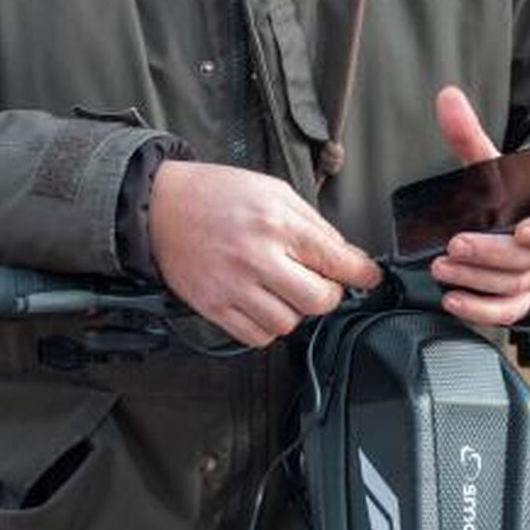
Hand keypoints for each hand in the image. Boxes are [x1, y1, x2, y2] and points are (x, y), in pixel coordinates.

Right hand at [148, 161, 380, 346]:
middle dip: (328, 294)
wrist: (161, 208)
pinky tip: (263, 303)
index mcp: (276, 224)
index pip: (337, 260)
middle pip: (318, 301)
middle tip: (321, 283)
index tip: (368, 277)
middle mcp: (256, 258)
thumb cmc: (217, 196)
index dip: (362, 273)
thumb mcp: (274, 191)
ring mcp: (234, 287)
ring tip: (283, 290)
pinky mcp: (215, 308)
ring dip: (294, 311)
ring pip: (289, 324)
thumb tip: (346, 256)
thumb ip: (313, 224)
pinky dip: (268, 326)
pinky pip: (257, 337)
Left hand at [429, 86, 529, 326]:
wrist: (524, 227)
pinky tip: (454, 300)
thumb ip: (471, 137)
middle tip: (456, 245)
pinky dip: (480, 310)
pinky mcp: (521, 299)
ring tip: (442, 267)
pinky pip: (506, 312)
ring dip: (476, 278)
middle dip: (490, 253)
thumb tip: (447, 98)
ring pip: (515, 285)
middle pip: (529, 260)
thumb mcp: (495, 167)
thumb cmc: (513, 196)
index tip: (524, 229)